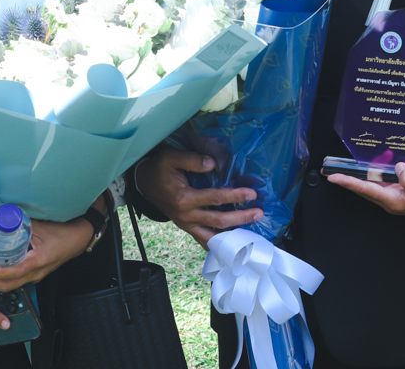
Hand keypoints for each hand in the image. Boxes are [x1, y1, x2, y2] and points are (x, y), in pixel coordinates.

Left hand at [0, 215, 91, 292]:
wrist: (78, 239)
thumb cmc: (63, 232)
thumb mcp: (41, 226)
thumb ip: (22, 221)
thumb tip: (3, 215)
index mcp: (38, 262)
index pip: (15, 273)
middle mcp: (36, 273)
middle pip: (8, 286)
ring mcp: (36, 276)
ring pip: (11, 286)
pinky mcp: (35, 275)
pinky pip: (16, 281)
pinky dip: (1, 278)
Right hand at [135, 147, 262, 246]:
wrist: (145, 183)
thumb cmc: (160, 169)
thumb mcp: (170, 158)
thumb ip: (191, 160)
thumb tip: (212, 164)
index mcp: (184, 198)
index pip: (215, 198)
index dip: (235, 196)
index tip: (252, 193)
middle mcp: (186, 216)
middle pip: (219, 221)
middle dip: (241, 218)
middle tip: (259, 213)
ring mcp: (187, 225)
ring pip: (214, 237)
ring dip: (234, 236)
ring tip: (252, 232)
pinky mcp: (188, 229)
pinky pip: (205, 242)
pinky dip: (220, 246)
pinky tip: (234, 246)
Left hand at [325, 150, 404, 221]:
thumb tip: (399, 168)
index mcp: (395, 201)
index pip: (366, 190)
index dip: (349, 183)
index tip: (333, 178)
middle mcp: (394, 199)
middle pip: (370, 182)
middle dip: (362, 170)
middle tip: (346, 162)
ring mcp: (400, 194)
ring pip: (387, 174)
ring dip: (396, 162)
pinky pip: (402, 173)